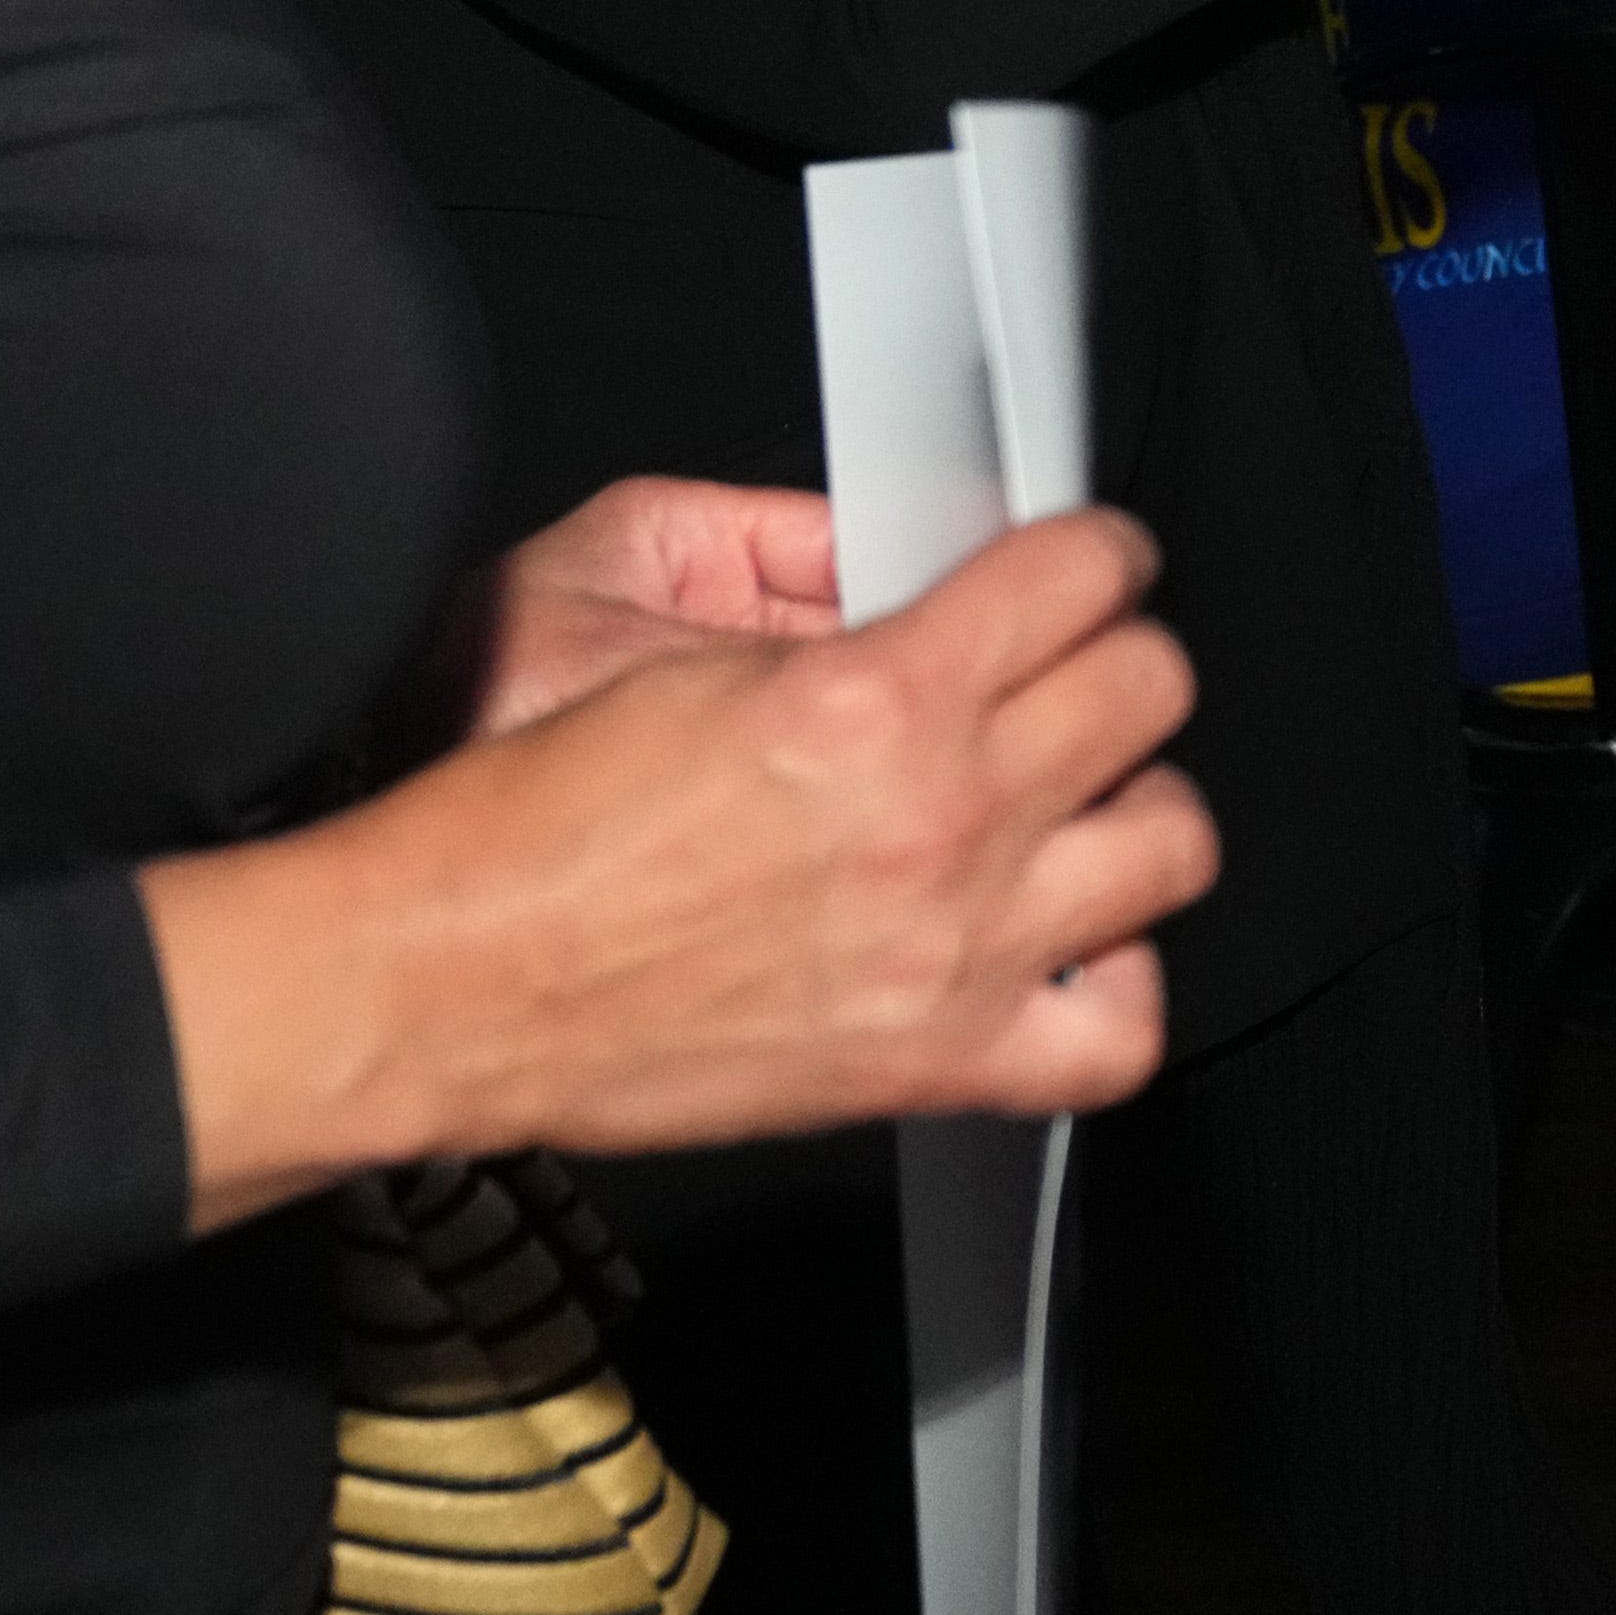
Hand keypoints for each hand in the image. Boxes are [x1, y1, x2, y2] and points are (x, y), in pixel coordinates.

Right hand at [145, 506, 1214, 1228]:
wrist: (442, 983)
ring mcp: (953, 948)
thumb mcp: (650, 626)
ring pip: (1173, 843)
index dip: (1092, 553)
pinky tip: (1067, 944)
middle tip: (1071, 671)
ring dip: (1138, 806)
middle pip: (1149, 690)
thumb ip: (803, 584)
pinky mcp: (932, 1061)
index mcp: (874, 694)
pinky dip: (1116, 986)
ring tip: (1080, 801)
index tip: (1084, 568)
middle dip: (1117, 658)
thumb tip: (903, 564)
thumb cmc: (523, 825)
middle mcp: (938, 818)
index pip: (1082, 572)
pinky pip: (1118, 1034)